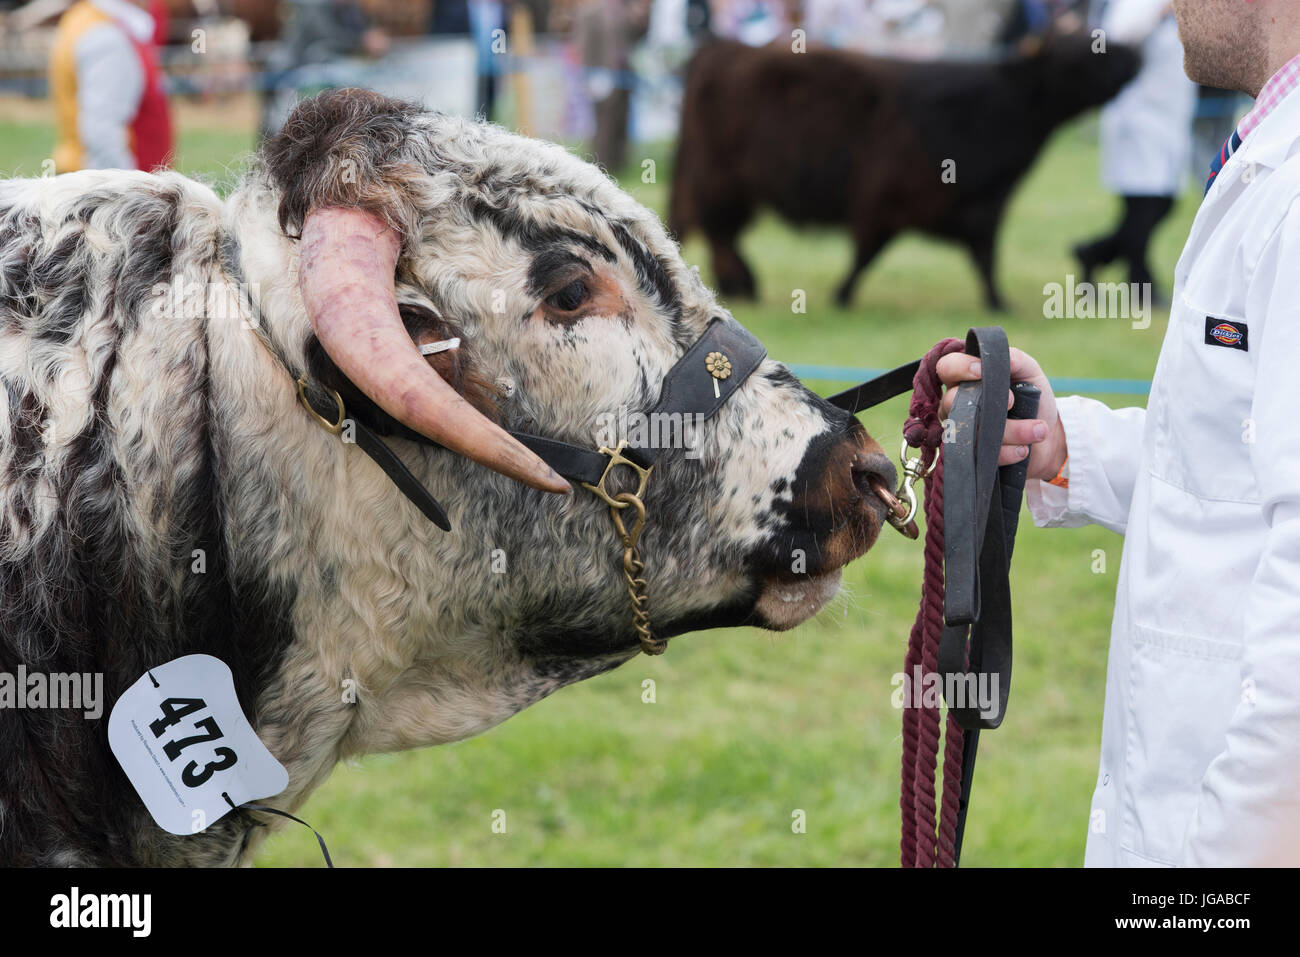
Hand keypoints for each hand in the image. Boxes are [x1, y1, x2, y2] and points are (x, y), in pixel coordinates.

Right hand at [935, 347, 1066, 481]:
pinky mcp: (969, 457)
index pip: (947, 367)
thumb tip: (1005, 358)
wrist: (1047, 439)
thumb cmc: (1032, 401)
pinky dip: (1007, 453)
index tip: (982, 371)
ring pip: (970, 432)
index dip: (960, 367)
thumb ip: (1017, 359)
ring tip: (1038, 430)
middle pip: (951, 401)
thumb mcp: (1030, 374)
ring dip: (1010, 431)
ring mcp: (959, 432)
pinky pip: (979, 456)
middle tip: (1012, 402)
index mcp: (966, 379)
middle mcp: (955, 405)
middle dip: (986, 403)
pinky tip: (1023, 450)